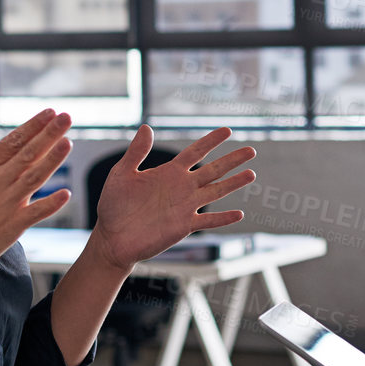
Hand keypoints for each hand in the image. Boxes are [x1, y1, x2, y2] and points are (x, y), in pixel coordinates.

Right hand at [0, 107, 71, 280]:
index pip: (13, 141)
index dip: (33, 126)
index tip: (50, 112)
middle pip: (27, 154)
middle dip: (49, 134)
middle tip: (67, 117)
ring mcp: (4, 205)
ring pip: (33, 178)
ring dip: (52, 160)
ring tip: (68, 143)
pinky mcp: (10, 227)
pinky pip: (34, 213)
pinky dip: (50, 204)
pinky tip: (66, 193)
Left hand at [87, 125, 255, 268]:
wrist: (112, 238)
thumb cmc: (113, 205)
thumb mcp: (121, 174)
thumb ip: (135, 152)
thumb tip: (146, 127)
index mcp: (168, 172)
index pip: (194, 152)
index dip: (211, 141)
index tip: (227, 130)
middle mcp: (181, 187)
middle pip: (213, 170)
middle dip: (232, 160)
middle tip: (251, 150)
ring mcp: (185, 207)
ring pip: (215, 192)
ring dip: (233, 183)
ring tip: (251, 174)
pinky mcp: (184, 226)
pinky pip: (208, 220)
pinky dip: (223, 218)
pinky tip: (239, 214)